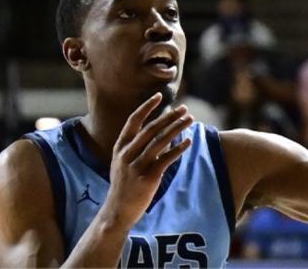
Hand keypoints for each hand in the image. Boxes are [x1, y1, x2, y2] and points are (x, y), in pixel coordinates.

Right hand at [101, 94, 193, 227]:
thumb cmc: (123, 185)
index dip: (147, 107)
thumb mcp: (121, 162)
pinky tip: (188, 142)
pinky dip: (178, 149)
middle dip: (169, 116)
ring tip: (189, 119)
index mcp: (120, 147)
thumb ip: (134, 147)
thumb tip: (158, 132)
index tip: (159, 96)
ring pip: (160, 141)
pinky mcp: (147, 178)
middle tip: (184, 108)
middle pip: (151, 128)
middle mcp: (127, 153)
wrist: (117, 210)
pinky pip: (166, 159)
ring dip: (177, 128)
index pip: (134, 120)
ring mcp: (137, 166)